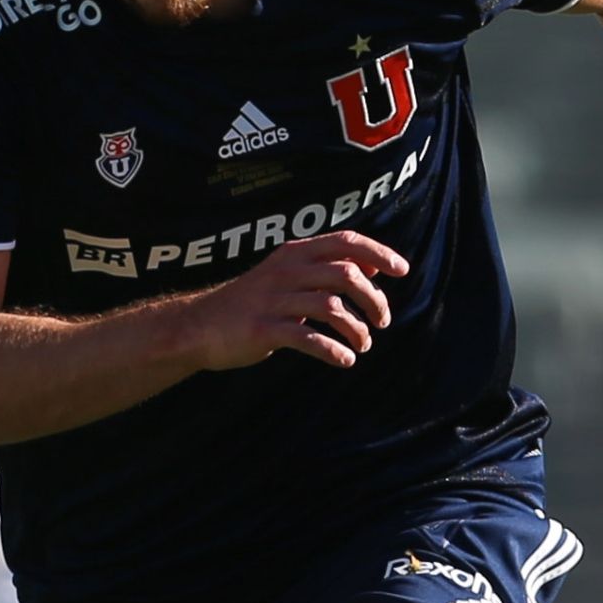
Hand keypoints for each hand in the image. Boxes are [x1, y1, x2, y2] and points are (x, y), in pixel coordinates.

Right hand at [186, 231, 408, 370]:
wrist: (199, 326)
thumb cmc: (252, 301)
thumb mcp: (287, 274)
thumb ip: (326, 268)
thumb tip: (371, 267)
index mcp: (294, 253)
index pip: (345, 242)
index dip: (378, 254)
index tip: (402, 271)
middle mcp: (286, 271)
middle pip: (345, 275)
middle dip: (374, 299)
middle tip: (382, 321)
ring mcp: (274, 300)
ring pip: (332, 307)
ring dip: (357, 329)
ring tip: (363, 344)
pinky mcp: (264, 330)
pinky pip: (309, 339)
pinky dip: (333, 351)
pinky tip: (344, 360)